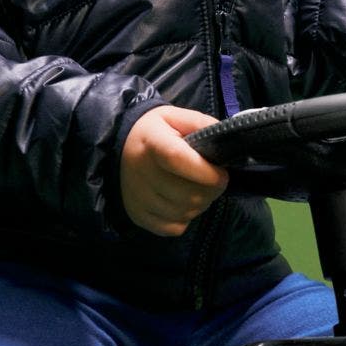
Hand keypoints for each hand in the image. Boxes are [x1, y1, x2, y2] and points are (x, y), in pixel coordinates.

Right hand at [121, 104, 229, 236]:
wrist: (119, 148)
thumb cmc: (155, 132)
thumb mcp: (176, 117)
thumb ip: (202, 124)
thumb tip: (226, 140)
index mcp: (152, 143)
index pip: (177, 160)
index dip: (206, 172)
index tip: (222, 173)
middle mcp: (140, 173)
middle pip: (187, 194)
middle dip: (211, 190)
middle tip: (214, 181)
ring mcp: (138, 198)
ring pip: (184, 213)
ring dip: (200, 204)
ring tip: (198, 189)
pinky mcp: (138, 216)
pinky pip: (174, 228)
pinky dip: (185, 218)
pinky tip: (182, 202)